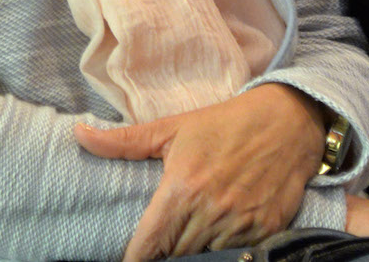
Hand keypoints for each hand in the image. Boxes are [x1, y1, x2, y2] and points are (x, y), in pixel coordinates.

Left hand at [77, 83, 326, 261]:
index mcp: (183, 188)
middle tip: (160, 239)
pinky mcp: (268, 231)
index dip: (137, 258)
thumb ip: (124, 141)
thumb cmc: (224, 123)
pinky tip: (219, 234)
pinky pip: (238, 253)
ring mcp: (242, 224)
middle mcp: (212, 211)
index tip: (130, 258)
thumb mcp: (172, 128)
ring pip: (206, 258)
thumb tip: (80, 136)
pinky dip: (225, 249)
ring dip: (195, 251)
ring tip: (189, 234)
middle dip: (165, 253)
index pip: (151, 245)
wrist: (288, 121)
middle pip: (177, 255)